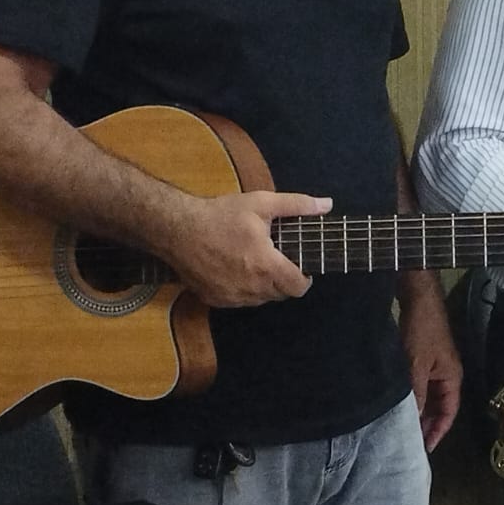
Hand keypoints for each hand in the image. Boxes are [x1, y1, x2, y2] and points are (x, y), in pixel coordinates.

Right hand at [165, 190, 330, 307]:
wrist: (176, 229)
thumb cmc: (221, 215)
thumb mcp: (262, 203)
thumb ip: (297, 205)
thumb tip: (327, 205)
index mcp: (267, 266)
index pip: (298, 288)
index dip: (305, 279)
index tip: (302, 267)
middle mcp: (251, 288)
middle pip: (280, 294)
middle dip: (284, 280)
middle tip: (278, 260)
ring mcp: (231, 297)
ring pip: (260, 300)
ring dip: (264, 287)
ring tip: (256, 263)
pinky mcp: (213, 300)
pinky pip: (238, 301)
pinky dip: (243, 290)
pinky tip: (236, 270)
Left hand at [403, 294, 461, 450]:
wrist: (418, 298)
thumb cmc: (422, 331)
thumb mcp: (417, 366)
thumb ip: (417, 394)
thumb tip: (415, 421)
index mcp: (452, 378)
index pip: (449, 412)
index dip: (438, 431)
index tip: (424, 448)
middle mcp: (447, 374)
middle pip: (440, 406)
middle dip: (427, 424)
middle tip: (410, 441)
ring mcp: (435, 366)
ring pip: (429, 396)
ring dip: (419, 410)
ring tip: (402, 426)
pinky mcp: (423, 358)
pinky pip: (420, 385)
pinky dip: (412, 396)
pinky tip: (398, 403)